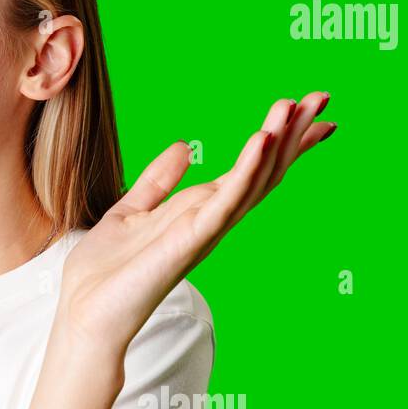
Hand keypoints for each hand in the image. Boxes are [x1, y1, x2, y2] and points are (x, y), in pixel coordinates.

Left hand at [57, 92, 335, 376]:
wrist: (85, 312)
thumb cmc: (106, 273)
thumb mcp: (130, 210)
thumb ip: (158, 181)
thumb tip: (184, 146)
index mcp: (199, 210)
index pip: (251, 169)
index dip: (282, 140)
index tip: (311, 108)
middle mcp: (210, 220)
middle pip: (263, 171)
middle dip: (292, 134)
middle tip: (322, 96)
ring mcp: (204, 231)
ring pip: (253, 182)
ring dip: (276, 144)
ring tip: (295, 106)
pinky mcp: (190, 241)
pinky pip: (225, 202)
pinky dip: (246, 171)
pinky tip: (261, 140)